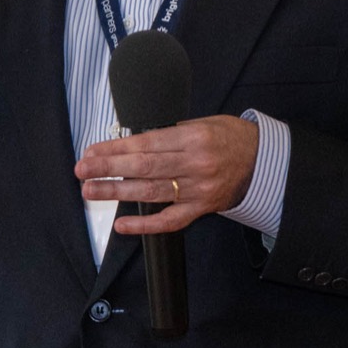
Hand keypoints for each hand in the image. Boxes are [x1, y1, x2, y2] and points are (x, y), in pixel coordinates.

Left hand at [75, 115, 259, 235]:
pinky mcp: (202, 209)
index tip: (93, 151)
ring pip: (151, 192)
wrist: (264, 161)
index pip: (146, 144)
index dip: (116, 149)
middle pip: (144, 167)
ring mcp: (198, 189)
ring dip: (117, 192)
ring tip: (92, 191)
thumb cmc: (231, 138)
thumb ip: (171, 133)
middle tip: (83, 170)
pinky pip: (170, 221)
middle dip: (109, 169)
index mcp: (194, 137)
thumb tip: (132, 143)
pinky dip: (145, 225)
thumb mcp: (204, 123)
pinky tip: (122, 224)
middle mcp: (195, 164)